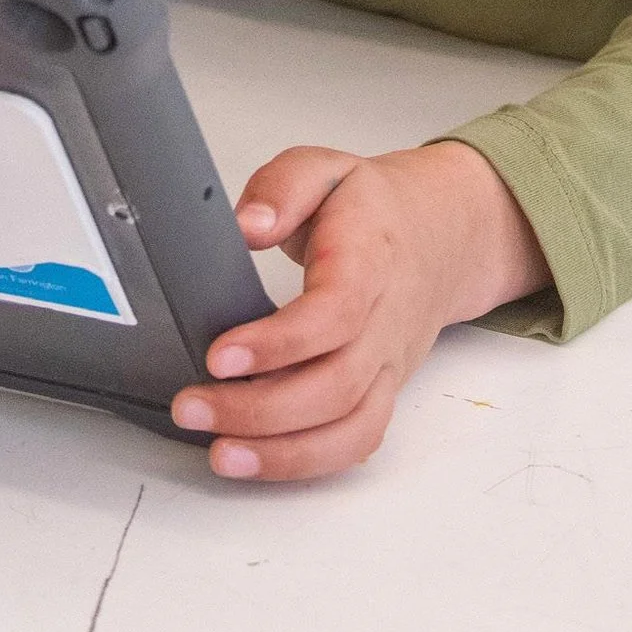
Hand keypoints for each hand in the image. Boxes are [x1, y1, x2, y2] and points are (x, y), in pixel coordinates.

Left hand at [171, 140, 547, 480]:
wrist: (438, 237)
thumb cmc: (371, 208)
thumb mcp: (324, 168)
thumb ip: (283, 188)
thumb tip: (248, 226)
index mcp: (370, 260)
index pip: (334, 314)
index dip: (279, 344)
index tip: (219, 355)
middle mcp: (385, 323)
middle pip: (335, 385)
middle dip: (260, 409)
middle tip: (193, 407)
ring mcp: (387, 366)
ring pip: (349, 428)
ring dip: (283, 452)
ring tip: (219, 453)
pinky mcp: (381, 393)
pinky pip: (354, 442)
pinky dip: (307, 463)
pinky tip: (255, 459)